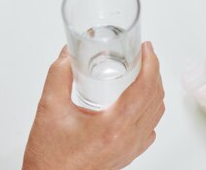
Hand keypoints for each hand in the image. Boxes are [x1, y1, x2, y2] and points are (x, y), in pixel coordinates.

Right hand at [23, 42, 164, 169]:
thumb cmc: (49, 157)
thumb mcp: (49, 108)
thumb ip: (58, 75)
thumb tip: (68, 54)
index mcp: (113, 126)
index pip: (145, 88)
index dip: (150, 63)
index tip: (146, 48)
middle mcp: (127, 139)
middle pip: (155, 98)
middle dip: (154, 71)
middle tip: (144, 55)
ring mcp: (130, 150)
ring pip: (156, 114)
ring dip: (154, 90)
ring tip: (143, 73)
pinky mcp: (126, 156)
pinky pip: (149, 129)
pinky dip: (150, 110)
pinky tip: (137, 102)